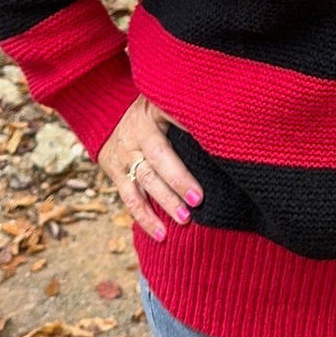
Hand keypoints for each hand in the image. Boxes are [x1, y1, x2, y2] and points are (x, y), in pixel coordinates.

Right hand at [99, 96, 200, 242]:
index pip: (175, 118)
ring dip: (164, 201)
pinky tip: (162, 235)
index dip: (192, 131)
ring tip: (184, 219)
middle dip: (178, 178)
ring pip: (144, 180)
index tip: (214, 146)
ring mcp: (124, 153)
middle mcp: (138, 131)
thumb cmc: (154, 111)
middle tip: (199, 199)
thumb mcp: (168, 101)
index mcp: (155, 110)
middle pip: (158, 156)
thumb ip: (190, 113)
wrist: (108, 115)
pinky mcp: (115, 172)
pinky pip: (130, 198)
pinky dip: (145, 218)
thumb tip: (226, 128)